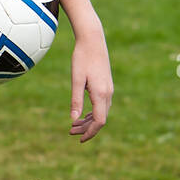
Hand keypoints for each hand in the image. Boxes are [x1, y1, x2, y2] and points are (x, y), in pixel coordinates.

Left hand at [69, 25, 112, 142]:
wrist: (93, 40)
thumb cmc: (82, 58)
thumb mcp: (76, 79)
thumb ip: (75, 100)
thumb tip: (73, 119)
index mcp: (101, 94)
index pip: (99, 121)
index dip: (90, 133)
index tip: (79, 139)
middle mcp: (108, 94)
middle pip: (100, 119)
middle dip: (86, 129)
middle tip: (70, 132)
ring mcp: (109, 90)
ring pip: (101, 113)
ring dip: (88, 121)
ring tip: (73, 126)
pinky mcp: (106, 86)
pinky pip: (102, 106)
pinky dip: (92, 113)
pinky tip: (82, 115)